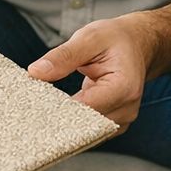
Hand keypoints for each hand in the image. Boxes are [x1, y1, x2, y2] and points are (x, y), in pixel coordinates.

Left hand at [27, 13, 158, 129]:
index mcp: (124, 87)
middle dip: (57, 118)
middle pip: (84, 125)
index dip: (57, 108)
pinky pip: (88, 131)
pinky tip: (58, 112)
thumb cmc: (116, 39)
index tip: (34, 103)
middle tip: (33, 107)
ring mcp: (121, 120)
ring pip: (84, 133)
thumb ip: (63, 56)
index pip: (84, 108)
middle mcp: (126, 109)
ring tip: (44, 107)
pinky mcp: (112, 125)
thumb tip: (36, 72)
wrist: (137, 44)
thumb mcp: (89, 38)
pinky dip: (72, 123)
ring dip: (64, 122)